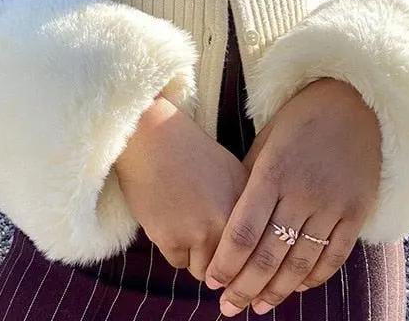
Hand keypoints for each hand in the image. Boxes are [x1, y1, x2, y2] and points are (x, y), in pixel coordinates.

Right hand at [113, 94, 249, 280]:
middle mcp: (230, 221)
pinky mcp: (172, 240)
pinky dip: (172, 247)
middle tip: (203, 238)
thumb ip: (245, 209)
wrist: (153, 138)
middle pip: (231, 267)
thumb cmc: (190, 153)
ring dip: (195, 255)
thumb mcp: (231, 173)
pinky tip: (168, 218)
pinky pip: (178, 262)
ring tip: (185, 222)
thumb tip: (250, 250)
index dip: (245, 260)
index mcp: (250, 203)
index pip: (255, 253)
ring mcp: (201, 232)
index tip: (236, 263)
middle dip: (218, 260)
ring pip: (204, 269)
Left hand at [204, 77, 381, 316]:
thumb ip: (249, 178)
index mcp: (272, 172)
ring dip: (277, 290)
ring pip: (301, 262)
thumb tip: (230, 217)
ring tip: (258, 306)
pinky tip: (296, 288)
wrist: (354, 101)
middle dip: (245, 286)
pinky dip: (314, 277)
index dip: (226, 262)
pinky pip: (334, 255)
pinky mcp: (357, 212)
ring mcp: (332, 204)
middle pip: (268, 254)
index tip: (211, 282)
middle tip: (228, 308)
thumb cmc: (300, 118)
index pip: (243, 230)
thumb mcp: (266, 139)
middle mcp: (301, 193)